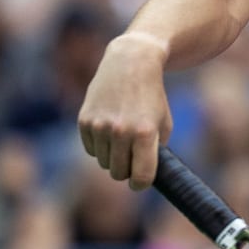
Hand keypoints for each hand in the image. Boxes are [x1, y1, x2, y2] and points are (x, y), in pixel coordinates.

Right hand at [77, 34, 173, 189]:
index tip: (141, 182)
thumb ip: (156, 151)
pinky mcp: (84, 121)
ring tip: (123, 137)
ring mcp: (100, 126)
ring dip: (113, 157)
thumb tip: (143, 175)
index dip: (141, 184)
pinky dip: (100, 146)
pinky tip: (110, 128)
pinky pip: (92, 150)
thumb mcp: (163, 122)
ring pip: (104, 163)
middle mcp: (120, 131)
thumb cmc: (152, 97)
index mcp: (144, 133)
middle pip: (119, 173)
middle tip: (133, 158)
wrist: (130, 64)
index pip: (141, 176)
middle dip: (127, 170)